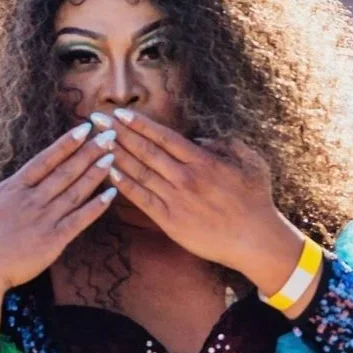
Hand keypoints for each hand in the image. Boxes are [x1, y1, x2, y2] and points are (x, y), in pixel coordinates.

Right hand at [0, 122, 117, 293]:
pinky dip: (97, 207)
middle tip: (110, 135)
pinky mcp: (53, 241)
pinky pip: (79, 220)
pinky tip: (111, 194)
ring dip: (95, 173)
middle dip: (89, 152)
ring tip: (113, 156)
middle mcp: (31, 199)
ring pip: (76, 191)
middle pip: (66, 171)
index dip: (66, 144)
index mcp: (11, 189)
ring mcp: (44, 219)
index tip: (83, 129)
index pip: (44, 160)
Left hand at [99, 109, 305, 294]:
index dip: (139, 124)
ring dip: (116, 155)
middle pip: (145, 150)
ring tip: (96, 142)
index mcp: (203, 161)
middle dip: (118, 133)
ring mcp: (176, 200)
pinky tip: (110, 174)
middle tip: (96, 119)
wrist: (255, 240)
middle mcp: (186, 178)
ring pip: (140, 173)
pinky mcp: (170, 222)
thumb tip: (199, 139)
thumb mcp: (250, 161)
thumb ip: (225, 144)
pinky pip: (142, 200)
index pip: (163, 137)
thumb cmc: (256, 200)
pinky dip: (125, 186)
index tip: (119, 112)